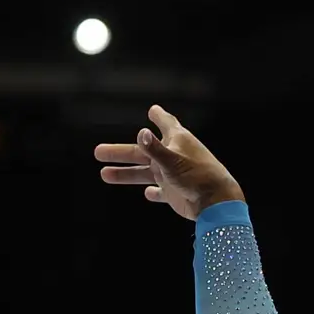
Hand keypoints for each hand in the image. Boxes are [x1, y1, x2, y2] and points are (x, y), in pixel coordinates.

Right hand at [93, 104, 243, 220]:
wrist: (215, 203)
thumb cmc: (197, 177)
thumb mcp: (172, 161)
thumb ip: (155, 149)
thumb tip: (141, 133)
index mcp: (176, 141)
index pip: (166, 123)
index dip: (158, 116)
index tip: (153, 110)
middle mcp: (173, 156)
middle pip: (142, 151)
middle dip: (120, 152)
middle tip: (98, 151)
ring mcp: (173, 176)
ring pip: (144, 173)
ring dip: (126, 173)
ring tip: (104, 174)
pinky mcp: (176, 193)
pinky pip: (161, 192)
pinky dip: (154, 192)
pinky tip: (147, 193)